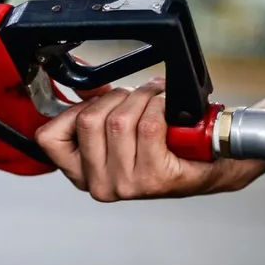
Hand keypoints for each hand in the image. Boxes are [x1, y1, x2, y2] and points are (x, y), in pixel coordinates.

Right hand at [35, 77, 264, 201]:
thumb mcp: (118, 125)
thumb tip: (78, 78)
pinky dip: (160, 106)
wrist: (215, 161)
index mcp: (82, 174)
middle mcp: (100, 185)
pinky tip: (168, 110)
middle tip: (135, 99)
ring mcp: (126, 185)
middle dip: (114, 98)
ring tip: (155, 100)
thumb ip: (93, 105)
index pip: (49, 137)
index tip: (94, 102)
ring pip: (119, 120)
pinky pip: (149, 125)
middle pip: (88, 120)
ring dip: (141, 98)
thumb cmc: (166, 143)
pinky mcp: (155, 178)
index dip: (72, 110)